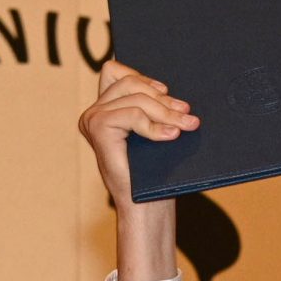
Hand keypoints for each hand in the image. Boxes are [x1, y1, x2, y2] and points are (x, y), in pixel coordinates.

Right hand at [76, 60, 198, 205]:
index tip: (167, 92)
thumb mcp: (153, 134)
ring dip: (165, 112)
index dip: (141, 77)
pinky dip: (155, 125)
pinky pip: (133, 114)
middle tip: (188, 114)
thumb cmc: (152, 175)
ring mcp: (93, 119)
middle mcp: (93, 112)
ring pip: (135, 98)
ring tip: (186, 125)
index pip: (115, 72)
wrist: (144, 208)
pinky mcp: (98, 128)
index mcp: (104, 109)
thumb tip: (173, 90)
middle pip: (130, 83)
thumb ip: (152, 109)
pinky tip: (171, 136)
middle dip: (163, 99)